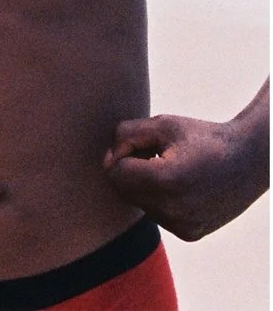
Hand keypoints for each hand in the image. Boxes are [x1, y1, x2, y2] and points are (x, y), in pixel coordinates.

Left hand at [105, 111, 269, 241]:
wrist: (250, 161)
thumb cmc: (202, 137)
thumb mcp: (161, 124)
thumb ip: (124, 136)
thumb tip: (108, 161)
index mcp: (167, 181)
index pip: (115, 172)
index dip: (123, 153)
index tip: (145, 145)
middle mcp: (175, 210)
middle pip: (123, 191)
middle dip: (131, 170)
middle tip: (157, 155)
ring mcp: (183, 226)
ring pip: (138, 203)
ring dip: (145, 185)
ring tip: (171, 169)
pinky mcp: (189, 234)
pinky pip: (156, 214)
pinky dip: (160, 200)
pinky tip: (181, 186)